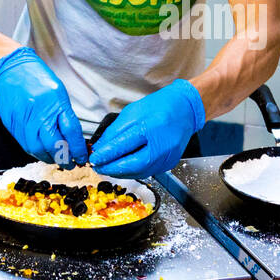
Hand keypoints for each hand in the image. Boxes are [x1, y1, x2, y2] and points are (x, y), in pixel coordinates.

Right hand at [0, 48, 86, 165]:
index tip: (83, 156)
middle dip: (64, 158)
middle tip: (71, 163)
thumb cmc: (37, 79)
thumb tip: (73, 138)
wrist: (12, 70)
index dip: (78, 148)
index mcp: (54, 102)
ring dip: (49, 158)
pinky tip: (43, 152)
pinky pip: (25, 145)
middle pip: (53, 144)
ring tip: (57, 159)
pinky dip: (36, 152)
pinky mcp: (13, 126)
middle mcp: (39, 113)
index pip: (70, 131)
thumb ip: (65, 115)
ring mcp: (24, 120)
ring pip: (37, 149)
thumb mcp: (59, 92)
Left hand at [88, 80, 205, 178]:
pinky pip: (148, 172)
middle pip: (133, 164)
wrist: (185, 109)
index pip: (123, 145)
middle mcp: (162, 144)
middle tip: (98, 167)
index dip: (106, 154)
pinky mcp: (170, 163)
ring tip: (108, 168)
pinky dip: (133, 171)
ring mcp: (168, 156)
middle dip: (112, 168)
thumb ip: (116, 131)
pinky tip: (124, 168)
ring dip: (121, 172)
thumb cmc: (159, 106)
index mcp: (150, 127)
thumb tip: (101, 148)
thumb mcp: (133, 112)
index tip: (94, 159)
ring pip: (140, 172)